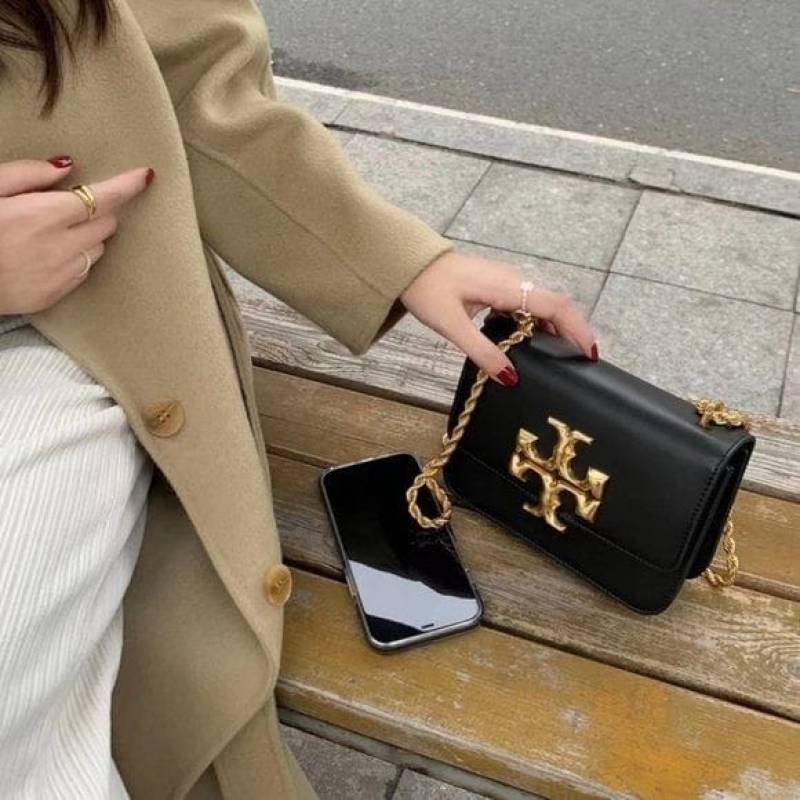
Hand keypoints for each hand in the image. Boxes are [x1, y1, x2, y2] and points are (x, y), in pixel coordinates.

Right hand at [0, 157, 153, 314]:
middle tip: (71, 205)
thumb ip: (29, 175)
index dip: (128, 185)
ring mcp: (63, 273)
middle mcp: (62, 246)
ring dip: (88, 235)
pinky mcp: (57, 293)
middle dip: (98, 210)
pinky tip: (47, 254)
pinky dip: (77, 258)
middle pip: (107, 223)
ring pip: (99, 248)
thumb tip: (67, 166)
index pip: (103, 197)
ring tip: (52, 231)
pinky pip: (84, 270)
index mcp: (44, 215)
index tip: (146, 176)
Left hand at [400, 248, 598, 385]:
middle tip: (579, 361)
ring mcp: (506, 279)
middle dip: (571, 331)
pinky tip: (531, 340)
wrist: (408, 263)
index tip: (590, 353)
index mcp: (506, 287)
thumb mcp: (452, 326)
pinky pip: (527, 302)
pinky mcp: (498, 283)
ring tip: (560, 356)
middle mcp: (512, 279)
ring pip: (541, 303)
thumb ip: (483, 352)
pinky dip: (536, 322)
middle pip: (555, 305)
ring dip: (554, 328)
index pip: (555, 306)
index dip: (577, 329)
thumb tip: (510, 377)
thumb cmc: (426, 289)